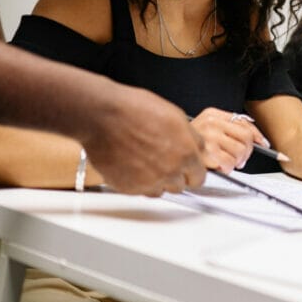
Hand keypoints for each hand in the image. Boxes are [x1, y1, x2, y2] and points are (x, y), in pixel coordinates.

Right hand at [78, 84, 205, 195]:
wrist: (102, 116)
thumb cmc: (135, 110)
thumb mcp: (176, 116)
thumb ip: (192, 138)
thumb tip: (199, 148)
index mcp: (186, 154)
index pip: (199, 178)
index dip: (193, 172)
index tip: (188, 170)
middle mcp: (169, 172)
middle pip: (180, 186)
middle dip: (175, 175)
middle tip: (163, 160)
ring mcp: (148, 182)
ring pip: (160, 190)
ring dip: (157, 180)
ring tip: (145, 161)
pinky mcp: (128, 188)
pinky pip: (139, 191)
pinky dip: (138, 182)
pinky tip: (132, 164)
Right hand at [190, 108, 265, 172]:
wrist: (161, 143)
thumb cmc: (185, 141)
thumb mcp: (206, 126)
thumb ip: (227, 128)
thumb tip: (256, 139)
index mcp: (212, 114)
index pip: (244, 123)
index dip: (256, 135)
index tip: (263, 143)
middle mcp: (211, 123)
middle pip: (245, 138)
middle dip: (246, 152)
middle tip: (240, 159)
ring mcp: (208, 137)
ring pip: (239, 152)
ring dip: (236, 161)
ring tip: (226, 163)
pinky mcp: (205, 153)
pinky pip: (229, 163)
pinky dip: (228, 168)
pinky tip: (219, 166)